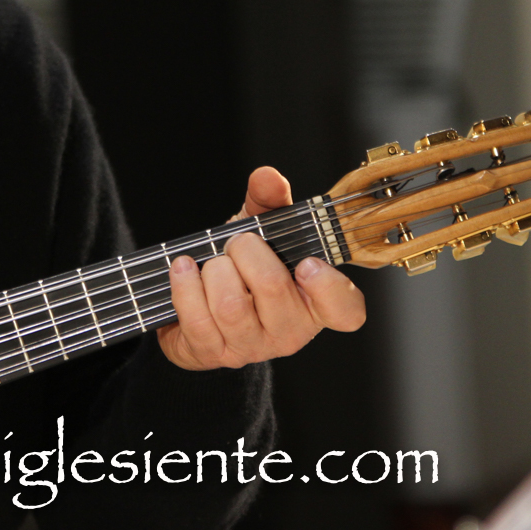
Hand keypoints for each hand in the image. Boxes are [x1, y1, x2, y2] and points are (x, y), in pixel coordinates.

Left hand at [157, 167, 365, 370]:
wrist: (194, 308)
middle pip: (272, 287)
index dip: (330, 288)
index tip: (306, 263)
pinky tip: (184, 269)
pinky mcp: (212, 353)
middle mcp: (288, 330)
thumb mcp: (258, 233)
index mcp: (313, 303)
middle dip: (245, 252)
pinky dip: (185, 284)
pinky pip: (197, 317)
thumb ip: (268, 203)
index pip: (345, 310)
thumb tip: (267, 177)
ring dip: (214, 270)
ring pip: (231, 305)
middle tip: (237, 244)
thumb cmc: (239, 271)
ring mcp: (251, 346)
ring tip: (211, 262)